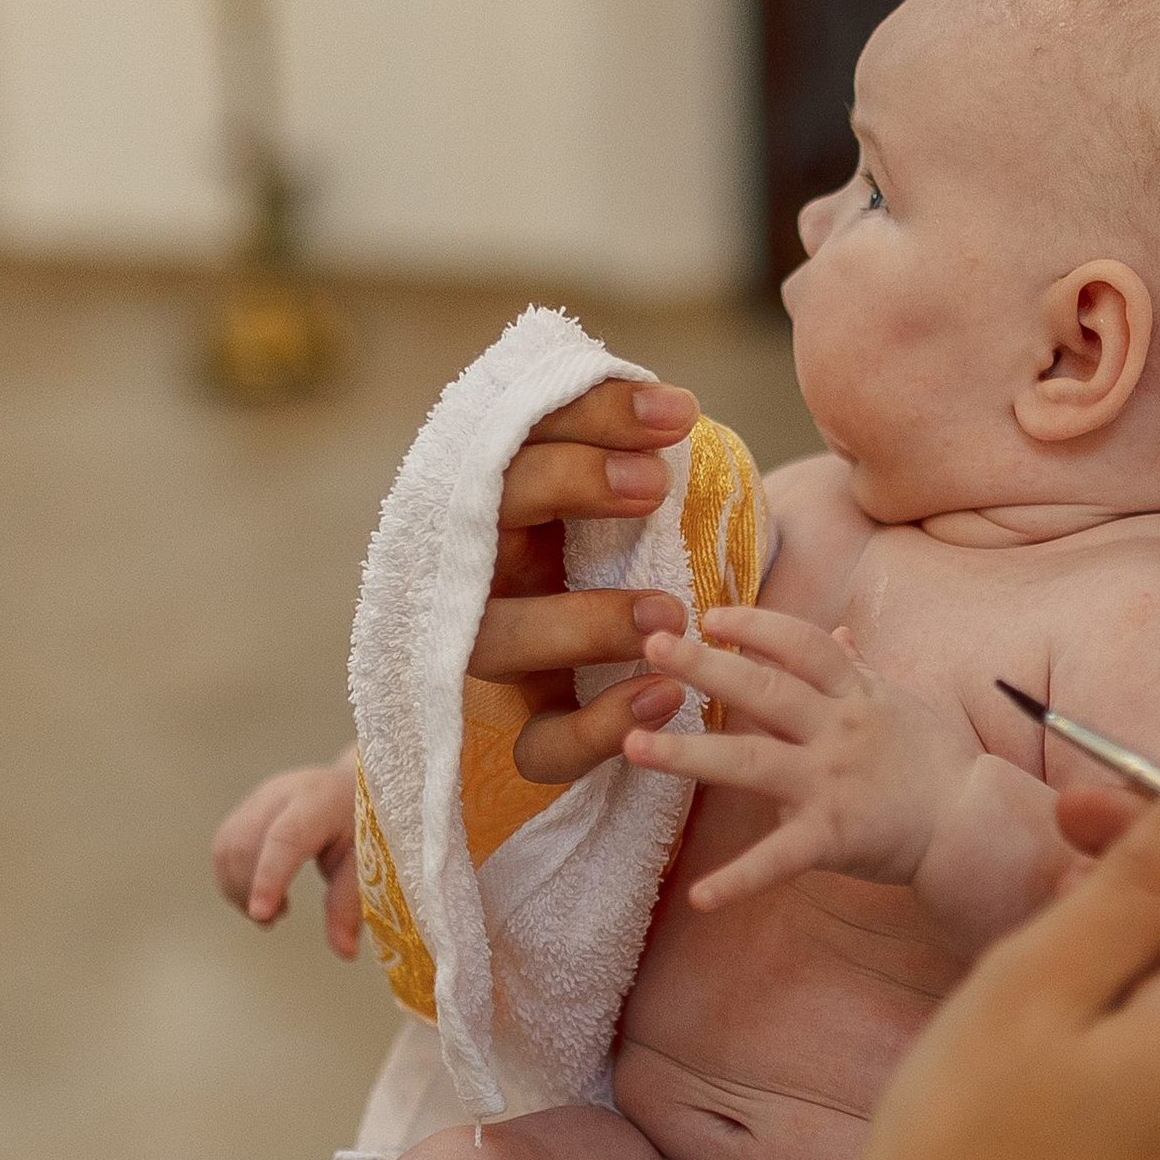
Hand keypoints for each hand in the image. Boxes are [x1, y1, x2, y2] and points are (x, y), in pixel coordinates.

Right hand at [214, 753, 364, 956]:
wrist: (355, 785)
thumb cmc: (368, 825)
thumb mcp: (369, 861)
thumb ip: (350, 903)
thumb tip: (343, 952)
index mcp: (320, 801)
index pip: (285, 838)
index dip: (269, 877)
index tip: (261, 914)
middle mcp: (283, 793)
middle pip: (245, 843)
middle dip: (249, 890)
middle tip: (273, 920)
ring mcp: (260, 798)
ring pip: (227, 846)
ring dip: (237, 889)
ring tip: (269, 912)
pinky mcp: (246, 809)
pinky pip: (224, 847)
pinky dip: (233, 879)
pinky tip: (259, 895)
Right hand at [464, 379, 699, 787]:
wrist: (644, 674)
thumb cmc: (641, 567)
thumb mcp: (643, 508)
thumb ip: (643, 463)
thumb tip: (674, 413)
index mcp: (510, 504)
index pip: (524, 435)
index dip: (592, 415)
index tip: (678, 413)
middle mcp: (487, 572)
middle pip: (481, 516)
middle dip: (567, 486)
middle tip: (656, 485)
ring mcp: (501, 657)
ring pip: (496, 640)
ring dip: (580, 623)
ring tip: (669, 615)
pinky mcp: (528, 736)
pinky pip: (541, 747)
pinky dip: (597, 727)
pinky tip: (664, 695)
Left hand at [624, 607, 979, 908]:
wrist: (974, 824)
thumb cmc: (934, 762)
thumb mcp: (901, 703)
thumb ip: (859, 668)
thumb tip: (838, 628)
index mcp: (854, 694)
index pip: (800, 645)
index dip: (756, 625)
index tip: (709, 615)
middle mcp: (838, 730)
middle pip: (764, 689)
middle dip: (705, 665)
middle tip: (650, 646)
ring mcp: (832, 783)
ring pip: (750, 761)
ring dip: (687, 754)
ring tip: (632, 747)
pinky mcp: (833, 837)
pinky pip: (779, 859)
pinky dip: (739, 880)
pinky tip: (699, 896)